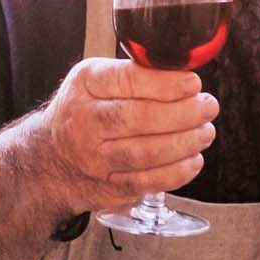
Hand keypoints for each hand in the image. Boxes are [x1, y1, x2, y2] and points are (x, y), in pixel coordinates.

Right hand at [24, 56, 217, 215]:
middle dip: (182, 114)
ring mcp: (93, 158)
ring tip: (205, 133)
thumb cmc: (85, 110)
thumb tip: (186, 73)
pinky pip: (146, 182)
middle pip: (138, 118)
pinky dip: (176, 173)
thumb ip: (134, 74)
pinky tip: (193, 160)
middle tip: (208, 108)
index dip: (165, 84)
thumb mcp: (97, 79)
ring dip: (184, 143)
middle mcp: (84, 121)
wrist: (51, 157)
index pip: (127, 80)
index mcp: (85, 85)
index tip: (193, 84)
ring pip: (145, 153)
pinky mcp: (106, 186)